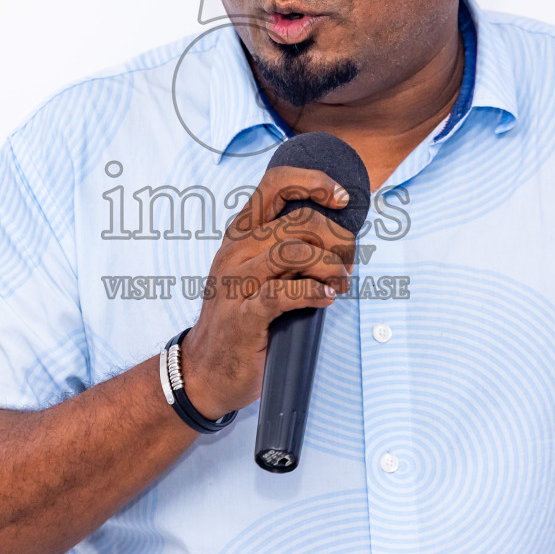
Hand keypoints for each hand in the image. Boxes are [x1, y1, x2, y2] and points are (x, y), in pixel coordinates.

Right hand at [177, 165, 356, 417]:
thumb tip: (338, 235)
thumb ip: (285, 250)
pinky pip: (285, 293)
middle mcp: (235, 252)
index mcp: (240, 235)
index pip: (275, 185)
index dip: (314, 182)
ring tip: (340, 283)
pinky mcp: (244, 316)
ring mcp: (236, 283)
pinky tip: (327, 298)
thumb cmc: (241, 319)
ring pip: (296, 253)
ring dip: (331, 267)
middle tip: (347, 264)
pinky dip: (315, 292)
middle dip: (337, 240)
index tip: (340, 198)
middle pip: (300, 221)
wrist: (207, 371)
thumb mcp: (256, 273)